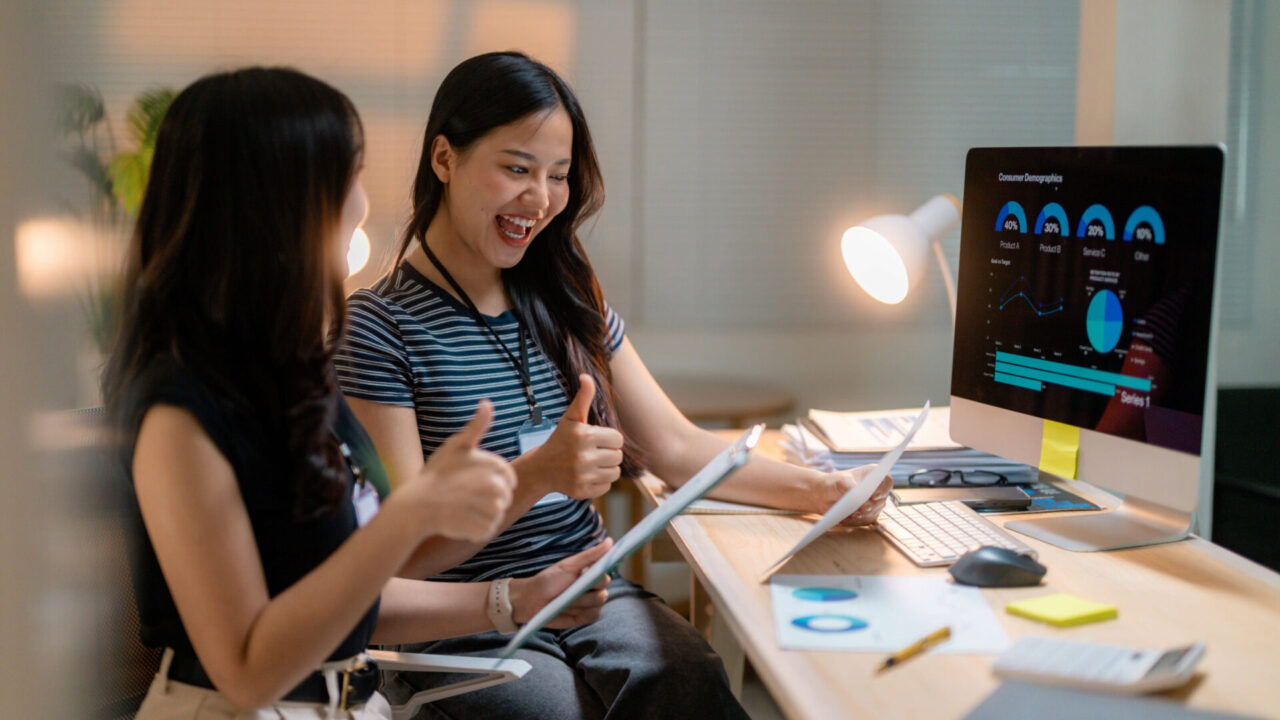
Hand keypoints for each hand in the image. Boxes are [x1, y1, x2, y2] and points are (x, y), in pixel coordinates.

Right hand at [401, 400, 515, 542]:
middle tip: (464, 497)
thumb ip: (476, 427)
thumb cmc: (434, 475)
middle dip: (489, 498)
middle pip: (504, 498)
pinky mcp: (481, 530)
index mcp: (492, 467)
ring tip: (461, 508)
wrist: (413, 507)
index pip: (509, 478)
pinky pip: (488, 530)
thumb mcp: (455, 445)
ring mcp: (488, 511)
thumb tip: (487, 403)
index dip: (494, 481)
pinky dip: (476, 529)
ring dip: (483, 514)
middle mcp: (494, 489)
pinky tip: (459, 521)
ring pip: (498, 514)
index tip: (476, 483)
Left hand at [509, 538, 612, 628]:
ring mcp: (592, 602)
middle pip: (604, 586)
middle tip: (572, 586)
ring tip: (565, 599)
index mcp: (591, 571)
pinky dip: (582, 612)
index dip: (604, 568)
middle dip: (588, 586)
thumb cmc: (549, 580)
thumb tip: (610, 541)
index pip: (606, 568)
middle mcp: (595, 586)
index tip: (596, 569)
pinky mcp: (587, 617)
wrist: (533, 601)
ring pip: (599, 601)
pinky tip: (568, 609)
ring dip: (581, 600)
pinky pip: (593, 614)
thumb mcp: (568, 565)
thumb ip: (590, 555)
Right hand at [516, 374, 623, 499]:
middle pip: (618, 456)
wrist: (541, 468)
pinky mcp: (582, 491)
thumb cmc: (560, 439)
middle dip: (608, 453)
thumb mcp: (571, 418)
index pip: (618, 439)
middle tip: (593, 452)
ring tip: (592, 463)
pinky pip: (606, 487)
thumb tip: (586, 376)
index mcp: (584, 436)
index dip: (609, 439)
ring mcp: (582, 476)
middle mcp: (583, 457)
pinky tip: (587, 475)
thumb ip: (583, 398)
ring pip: (614, 473)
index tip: (596, 439)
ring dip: (606, 468)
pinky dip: (600, 482)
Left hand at [821, 465, 893, 525]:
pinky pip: (866, 520)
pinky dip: (856, 521)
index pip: (886, 480)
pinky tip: (846, 519)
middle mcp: (877, 490)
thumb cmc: (835, 482)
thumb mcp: (840, 480)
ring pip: (874, 512)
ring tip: (852, 515)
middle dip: (871, 505)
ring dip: (863, 515)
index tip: (874, 495)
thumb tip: (857, 496)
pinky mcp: (868, 515)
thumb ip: (849, 486)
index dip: (883, 488)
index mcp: (873, 475)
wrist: (827, 494)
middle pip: (881, 500)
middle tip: (862, 509)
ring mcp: (874, 504)